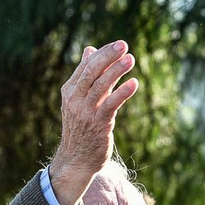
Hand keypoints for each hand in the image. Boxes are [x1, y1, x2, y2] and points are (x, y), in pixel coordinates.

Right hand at [47, 41, 139, 204]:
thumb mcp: (79, 99)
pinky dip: (122, 92)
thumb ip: (86, 75)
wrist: (77, 159)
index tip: (118, 45)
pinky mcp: (99, 124)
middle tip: (124, 44)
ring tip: (131, 58)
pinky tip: (134, 83)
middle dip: (108, 57)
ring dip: (116, 71)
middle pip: (91, 72)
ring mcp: (86, 112)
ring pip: (101, 86)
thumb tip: (90, 49)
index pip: (86, 66)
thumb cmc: (81, 127)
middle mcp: (76, 99)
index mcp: (70, 91)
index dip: (102, 54)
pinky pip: (111, 104)